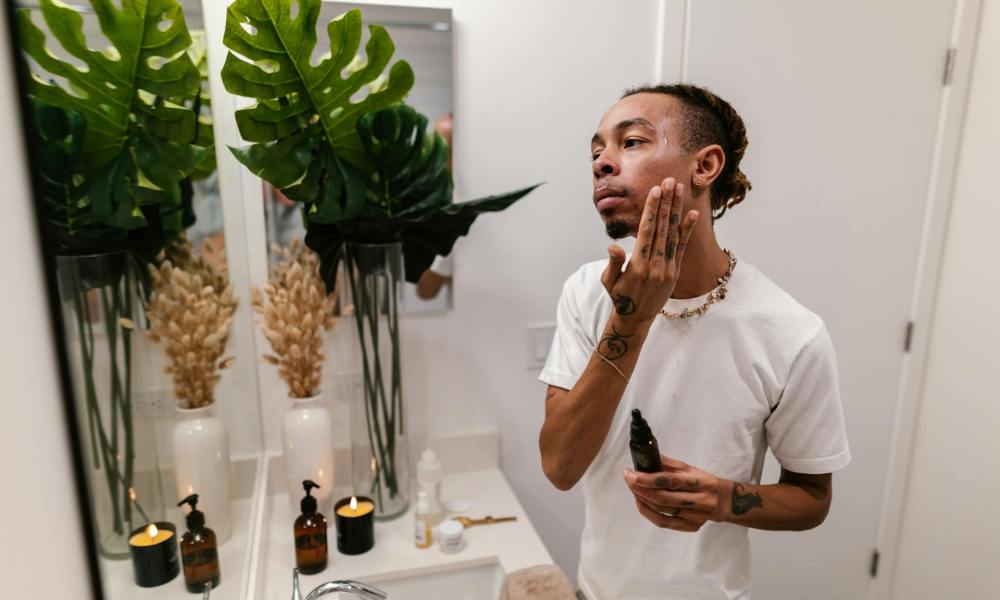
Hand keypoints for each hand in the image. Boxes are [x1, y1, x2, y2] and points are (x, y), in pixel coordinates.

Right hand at [601, 178, 698, 323]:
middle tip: (670, 181)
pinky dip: (686, 230)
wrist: (636, 319)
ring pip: (672, 233)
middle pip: (661, 227)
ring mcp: (667, 268)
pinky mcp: (674, 271)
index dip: (652, 209)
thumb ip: (613, 263)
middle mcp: (655, 265)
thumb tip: (613, 246)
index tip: (655, 191)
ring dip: (676, 210)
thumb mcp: (609, 281)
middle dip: (666, 203)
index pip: (646, 230)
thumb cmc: (619, 297)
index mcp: (637, 265)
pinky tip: (691, 215)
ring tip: (679, 190)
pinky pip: (681, 247)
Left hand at [623, 454, 732, 531]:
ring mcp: (697, 516)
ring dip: (643, 499)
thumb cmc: (703, 482)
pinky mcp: (692, 527)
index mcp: (702, 481)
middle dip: (641, 489)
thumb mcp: (690, 468)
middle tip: (629, 479)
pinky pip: (664, 522)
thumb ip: (668, 464)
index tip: (631, 473)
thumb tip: (646, 457)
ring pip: (662, 510)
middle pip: (664, 498)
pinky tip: (641, 503)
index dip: (647, 478)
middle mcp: (701, 501)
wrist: (724, 501)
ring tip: (634, 489)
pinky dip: (648, 513)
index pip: (670, 481)